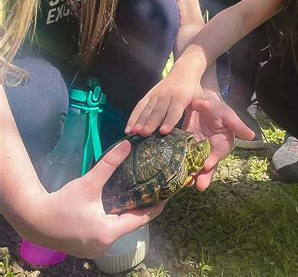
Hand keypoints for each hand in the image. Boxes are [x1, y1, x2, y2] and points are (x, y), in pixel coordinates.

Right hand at [26, 140, 164, 258]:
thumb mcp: (88, 183)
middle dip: (142, 206)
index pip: (142, 218)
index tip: (167, 192)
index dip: (156, 205)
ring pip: (120, 228)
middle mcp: (105, 245)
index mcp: (109, 233)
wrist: (34, 220)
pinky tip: (118, 203)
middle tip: (154, 188)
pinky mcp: (88, 246)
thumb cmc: (61, 204)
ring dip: (128, 212)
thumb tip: (128, 145)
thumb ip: (109, 164)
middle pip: (132, 224)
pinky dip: (115, 218)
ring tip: (140, 193)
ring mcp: (96, 248)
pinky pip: (109, 231)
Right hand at [125, 73, 202, 135]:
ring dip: (139, 120)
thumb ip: (201, 103)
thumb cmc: (193, 88)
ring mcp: (156, 94)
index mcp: (180, 97)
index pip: (174, 111)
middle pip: (158, 111)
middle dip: (150, 123)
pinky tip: (128, 128)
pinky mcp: (149, 95)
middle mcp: (166, 95)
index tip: (163, 131)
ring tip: (134, 132)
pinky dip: (133, 116)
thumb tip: (205, 106)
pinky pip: (140, 105)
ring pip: (147, 109)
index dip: (169, 120)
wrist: (184, 71)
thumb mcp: (199, 95)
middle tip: (144, 134)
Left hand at [182, 95, 254, 190]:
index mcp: (224, 142)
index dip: (214, 159)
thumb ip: (237, 125)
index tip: (207, 165)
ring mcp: (199, 151)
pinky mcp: (188, 148)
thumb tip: (252, 136)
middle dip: (205, 175)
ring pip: (198, 166)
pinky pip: (185, 159)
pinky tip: (177, 174)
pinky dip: (182, 167)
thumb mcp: (227, 114)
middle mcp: (212, 150)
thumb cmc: (217, 108)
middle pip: (210, 165)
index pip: (220, 153)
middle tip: (200, 185)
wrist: (200, 102)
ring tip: (188, 184)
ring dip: (194, 176)